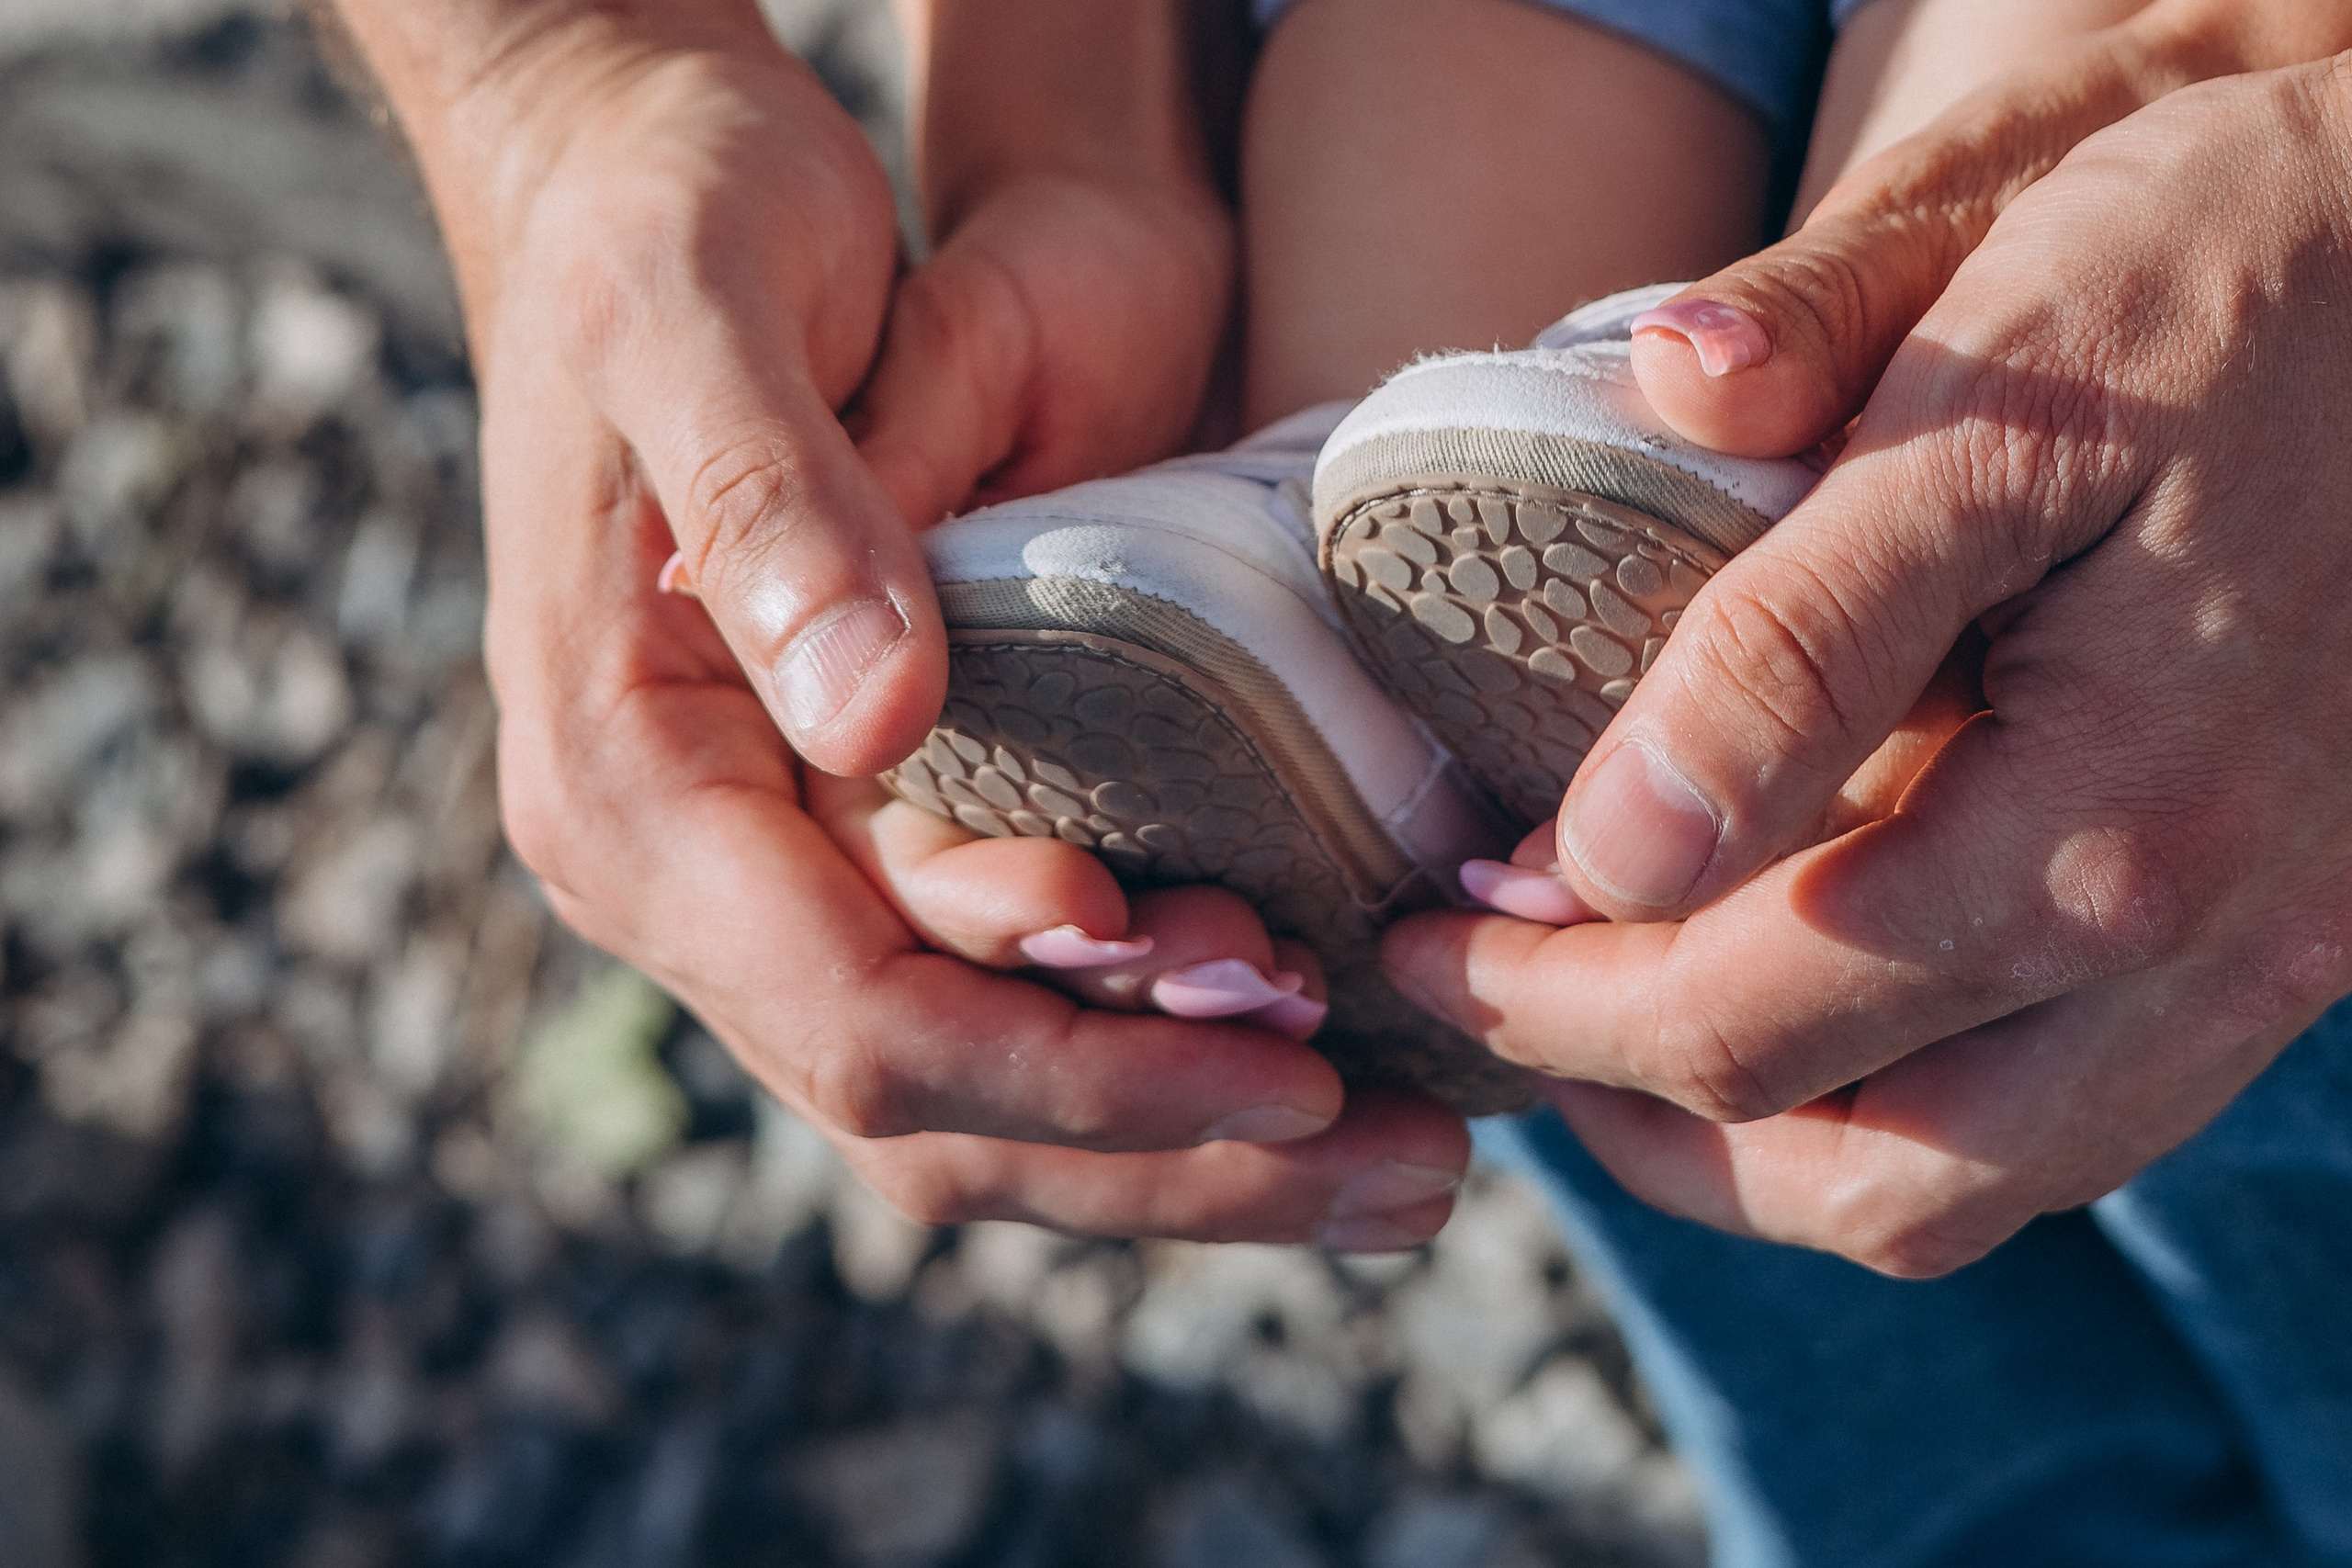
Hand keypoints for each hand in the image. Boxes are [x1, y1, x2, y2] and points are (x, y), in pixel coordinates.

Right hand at [336, 0, 1463, 1246]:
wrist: (631, 165)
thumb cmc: (666, 210)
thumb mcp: (703, 304)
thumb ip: (777, 509)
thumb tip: (877, 727)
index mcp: (626, 782)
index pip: (858, 1015)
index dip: (1082, 1068)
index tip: (1293, 1060)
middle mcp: (680, 869)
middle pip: (926, 1109)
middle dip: (1163, 1158)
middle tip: (1405, 1173)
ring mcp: (758, 871)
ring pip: (965, 1101)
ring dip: (1174, 1147)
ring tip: (1394, 1157)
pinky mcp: (840, 838)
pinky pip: (988, 1009)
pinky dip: (1139, 1057)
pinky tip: (1292, 1055)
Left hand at [1389, 55, 2351, 1274]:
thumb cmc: (2205, 270)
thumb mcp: (1982, 379)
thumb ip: (1794, 622)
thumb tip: (1612, 829)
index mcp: (2117, 812)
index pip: (1755, 1015)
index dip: (1545, 998)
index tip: (1422, 924)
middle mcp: (2214, 936)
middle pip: (1863, 1171)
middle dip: (1624, 1095)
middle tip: (1478, 983)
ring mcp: (2269, 959)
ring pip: (1974, 1185)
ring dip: (1761, 1152)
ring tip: (1605, 1030)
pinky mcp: (2289, 935)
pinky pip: (2067, 1120)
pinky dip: (1894, 1108)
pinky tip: (1793, 995)